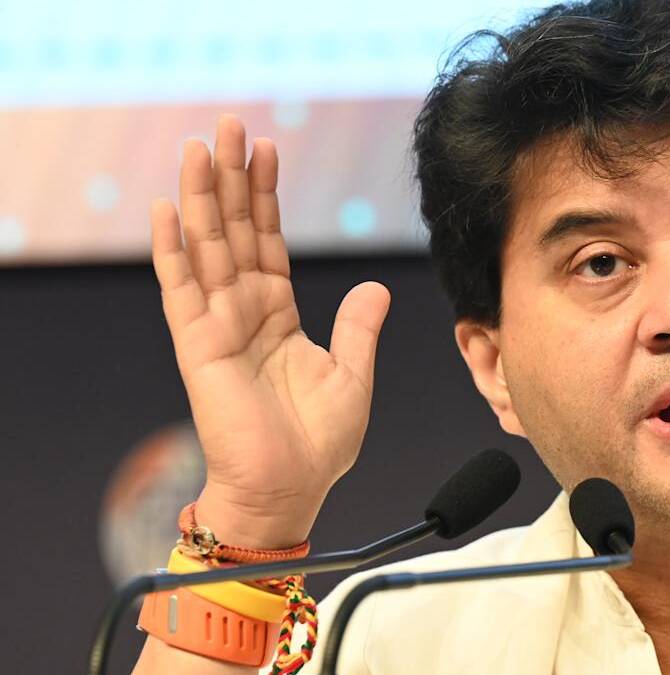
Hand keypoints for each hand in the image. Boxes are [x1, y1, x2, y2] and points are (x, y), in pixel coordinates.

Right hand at [150, 115, 389, 546]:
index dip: (266, 195)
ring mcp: (218, 324)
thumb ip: (359, 328)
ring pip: (208, 246)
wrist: (289, 490)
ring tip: (200, 146)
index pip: (268, 241)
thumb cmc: (317, 444)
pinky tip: (164, 209)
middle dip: (231, 177)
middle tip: (229, 124)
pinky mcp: (199, 346)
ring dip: (202, 195)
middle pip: (234, 230)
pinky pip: (182, 289)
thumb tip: (377, 288)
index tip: (266, 148)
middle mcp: (244, 310)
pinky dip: (173, 250)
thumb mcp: (352, 375)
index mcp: (278, 314)